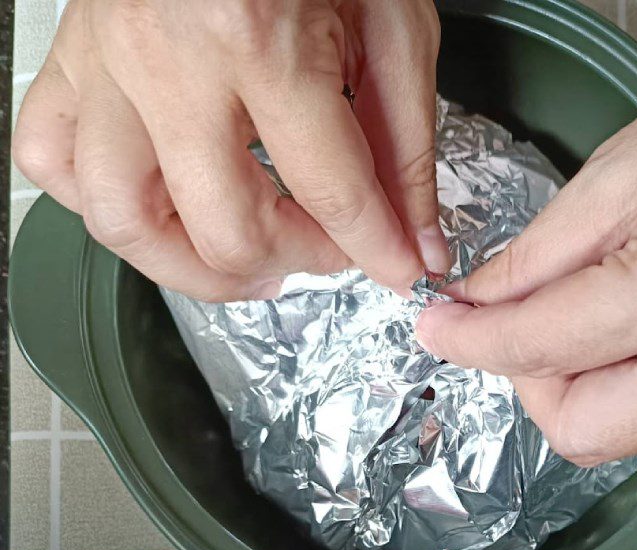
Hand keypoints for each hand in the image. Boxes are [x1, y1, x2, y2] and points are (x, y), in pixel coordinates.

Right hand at [12, 0, 448, 299]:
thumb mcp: (392, 27)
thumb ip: (406, 146)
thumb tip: (416, 238)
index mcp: (260, 38)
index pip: (331, 192)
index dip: (378, 249)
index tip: (401, 270)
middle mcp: (169, 60)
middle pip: (225, 228)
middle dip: (295, 259)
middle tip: (325, 249)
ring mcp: (107, 63)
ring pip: (122, 220)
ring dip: (193, 266)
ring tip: (245, 261)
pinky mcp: (73, 62)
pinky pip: (53, 161)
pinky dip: (103, 205)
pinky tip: (160, 203)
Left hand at [416, 18, 636, 465]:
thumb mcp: (616, 176)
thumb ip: (531, 259)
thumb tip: (474, 310)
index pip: (539, 348)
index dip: (469, 341)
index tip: (439, 328)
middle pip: (579, 430)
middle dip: (527, 383)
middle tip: (513, 327)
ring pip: (618, 436)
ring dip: (571, 388)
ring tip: (576, 318)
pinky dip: (615, 389)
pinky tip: (618, 334)